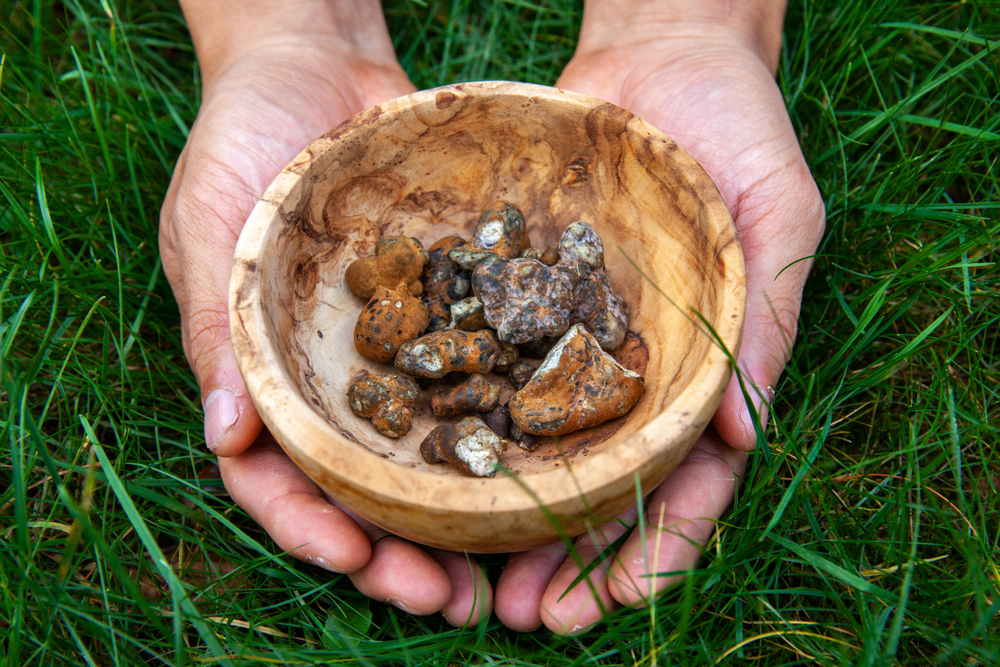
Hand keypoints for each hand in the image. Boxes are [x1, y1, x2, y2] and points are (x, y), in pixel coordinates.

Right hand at [159, 0, 491, 624]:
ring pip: (421, 458)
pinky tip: (538, 472)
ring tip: (496, 574)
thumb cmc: (243, 143)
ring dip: (454, 522)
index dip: (310, 527)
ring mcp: (390, 356)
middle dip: (396, 551)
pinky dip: (497, 432)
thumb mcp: (212, 229)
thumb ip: (218, 330)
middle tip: (446, 599)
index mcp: (263, 377)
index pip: (275, 477)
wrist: (319, 69)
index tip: (355, 561)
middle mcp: (331, 381)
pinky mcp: (445, 318)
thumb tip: (226, 439)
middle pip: (357, 489)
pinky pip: (472, 383)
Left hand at [493, 0, 825, 632]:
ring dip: (511, 519)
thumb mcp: (776, 218)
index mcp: (705, 369)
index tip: (615, 603)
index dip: (656, 548)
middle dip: (569, 558)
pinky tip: (436, 472)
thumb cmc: (740, 130)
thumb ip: (765, 322)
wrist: (662, 53)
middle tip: (522, 616)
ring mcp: (576, 338)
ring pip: (541, 448)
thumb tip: (743, 438)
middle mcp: (634, 368)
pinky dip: (473, 426)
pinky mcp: (524, 297)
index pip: (687, 481)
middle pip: (602, 485)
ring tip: (472, 579)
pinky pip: (495, 370)